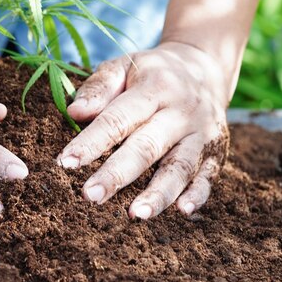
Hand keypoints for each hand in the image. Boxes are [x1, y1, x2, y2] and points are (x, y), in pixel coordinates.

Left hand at [57, 42, 229, 218]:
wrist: (204, 68)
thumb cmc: (151, 73)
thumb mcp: (125, 66)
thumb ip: (99, 87)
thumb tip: (75, 112)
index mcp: (154, 88)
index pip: (118, 118)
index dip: (91, 142)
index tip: (65, 163)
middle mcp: (181, 112)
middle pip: (147, 146)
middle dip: (118, 173)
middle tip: (90, 196)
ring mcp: (202, 134)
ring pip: (180, 167)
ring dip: (158, 193)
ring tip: (135, 215)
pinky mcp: (216, 151)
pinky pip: (208, 176)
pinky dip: (197, 195)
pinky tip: (182, 212)